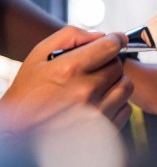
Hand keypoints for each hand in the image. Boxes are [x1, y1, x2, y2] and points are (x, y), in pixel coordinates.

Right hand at [0, 26, 132, 131]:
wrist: (19, 132)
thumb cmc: (28, 91)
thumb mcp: (38, 55)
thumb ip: (71, 37)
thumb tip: (101, 35)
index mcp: (69, 70)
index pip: (110, 47)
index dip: (115, 40)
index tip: (116, 40)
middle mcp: (86, 92)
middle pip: (118, 66)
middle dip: (109, 62)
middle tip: (94, 68)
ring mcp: (97, 113)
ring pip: (126, 86)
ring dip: (116, 82)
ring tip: (98, 85)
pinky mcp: (104, 129)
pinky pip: (126, 108)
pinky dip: (117, 103)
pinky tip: (99, 102)